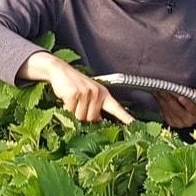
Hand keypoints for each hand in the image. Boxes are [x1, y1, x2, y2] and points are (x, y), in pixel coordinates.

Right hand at [20, 52, 134, 124]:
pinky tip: (66, 99)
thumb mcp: (90, 95)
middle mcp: (98, 93)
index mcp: (104, 95)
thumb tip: (99, 122)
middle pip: (91, 119)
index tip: (135, 125)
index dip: (126, 118)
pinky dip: (66, 109)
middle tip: (77, 107)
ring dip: (73, 114)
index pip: (117, 109)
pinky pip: (70, 112)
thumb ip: (95, 108)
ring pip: (80, 118)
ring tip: (71, 102)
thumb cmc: (75, 84)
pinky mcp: (75, 94)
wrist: (60, 70)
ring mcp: (87, 93)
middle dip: (82, 117)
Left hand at [153, 90, 195, 128]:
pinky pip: (163, 111)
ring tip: (157, 89)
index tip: (181, 97)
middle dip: (169, 98)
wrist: (192, 115)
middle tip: (163, 88)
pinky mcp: (170, 122)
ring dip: (161, 98)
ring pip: (168, 109)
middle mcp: (188, 121)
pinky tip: (157, 94)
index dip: (186, 103)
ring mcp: (178, 123)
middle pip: (176, 109)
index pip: (192, 109)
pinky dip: (160, 101)